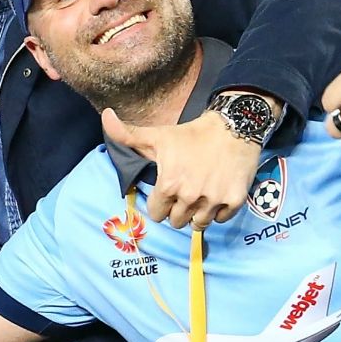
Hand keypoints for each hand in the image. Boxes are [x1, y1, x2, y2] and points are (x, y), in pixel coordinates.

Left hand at [100, 106, 265, 228]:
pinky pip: (221, 219)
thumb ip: (126, 134)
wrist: (233, 127)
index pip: (156, 214)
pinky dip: (218, 212)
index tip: (166, 194)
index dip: (159, 204)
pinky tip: (215, 195)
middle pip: (176, 222)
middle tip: (183, 194)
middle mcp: (190, 197)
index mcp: (168, 185)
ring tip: (198, 197)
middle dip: (177, 211)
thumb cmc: (190, 134)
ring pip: (199, 225)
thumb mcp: (156, 135)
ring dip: (196, 215)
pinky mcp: (234, 201)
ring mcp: (214, 200)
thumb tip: (105, 116)